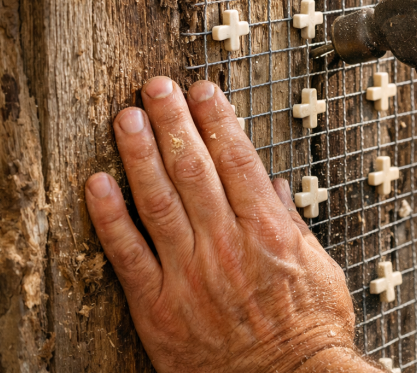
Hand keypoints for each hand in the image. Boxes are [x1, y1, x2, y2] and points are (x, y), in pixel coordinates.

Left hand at [85, 77, 359, 371]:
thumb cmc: (310, 330)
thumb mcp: (320, 269)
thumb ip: (292, 225)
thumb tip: (275, 188)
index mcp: (268, 231)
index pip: (237, 159)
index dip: (217, 119)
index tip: (203, 91)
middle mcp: (227, 245)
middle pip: (193, 168)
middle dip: (173, 121)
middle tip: (156, 86)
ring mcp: (190, 274)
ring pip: (158, 200)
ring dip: (139, 153)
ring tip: (126, 116)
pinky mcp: (160, 308)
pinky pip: (128, 255)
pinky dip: (110, 217)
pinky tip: (97, 184)